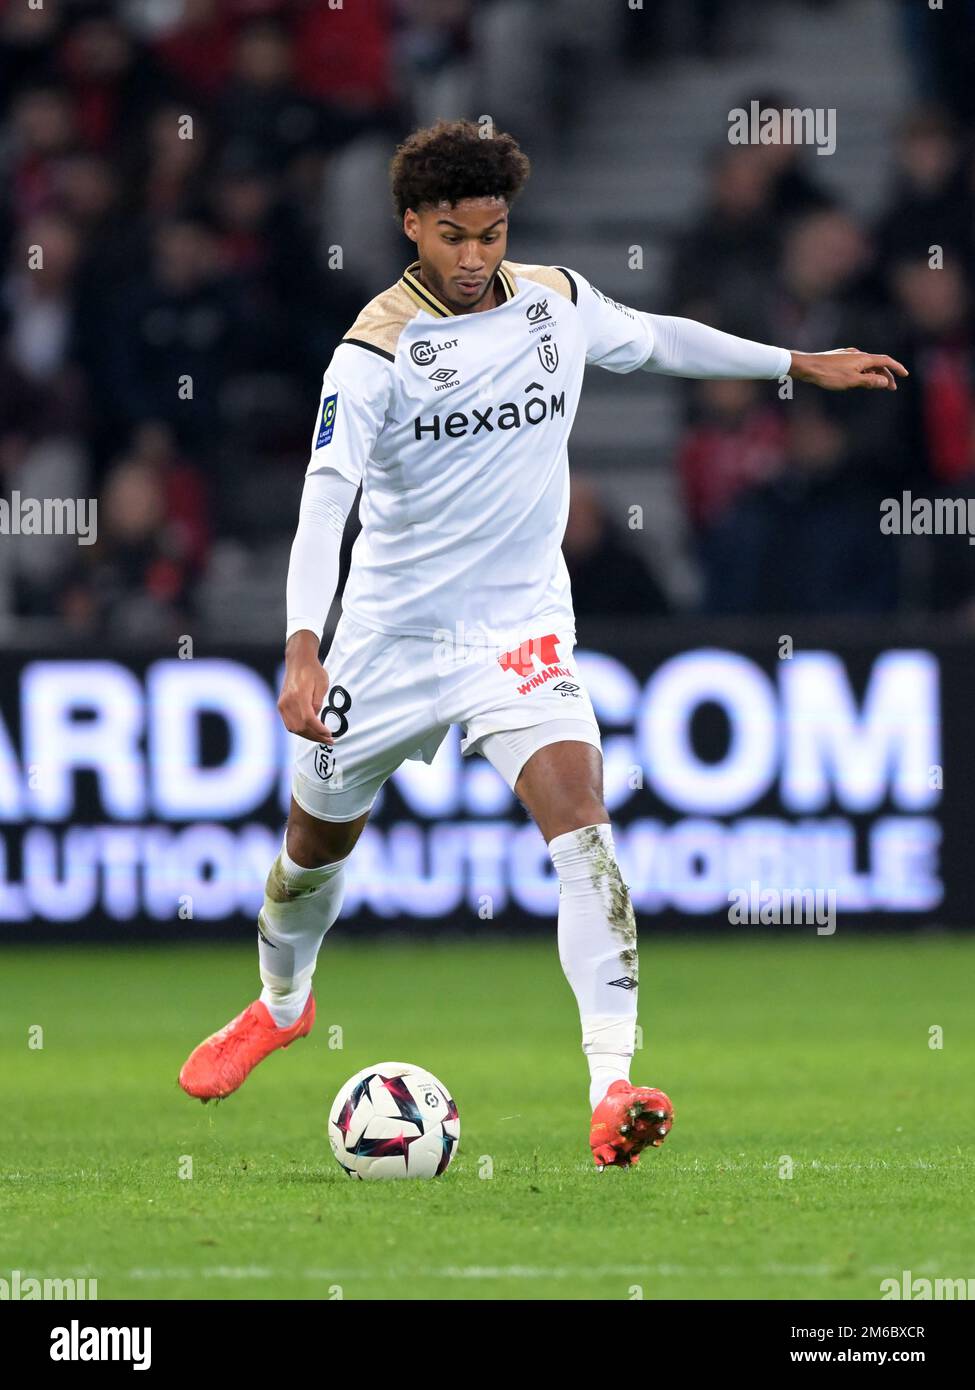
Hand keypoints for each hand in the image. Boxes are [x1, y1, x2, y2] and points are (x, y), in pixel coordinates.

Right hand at [277, 630, 333, 741]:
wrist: (298, 661)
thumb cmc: (312, 671)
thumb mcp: (322, 685)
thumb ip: (318, 703)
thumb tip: (317, 719)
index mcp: (298, 696)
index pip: (309, 720)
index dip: (319, 730)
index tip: (330, 735)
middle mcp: (287, 702)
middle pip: (300, 727)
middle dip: (315, 736)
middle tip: (329, 740)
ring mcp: (282, 704)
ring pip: (294, 728)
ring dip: (308, 736)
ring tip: (321, 738)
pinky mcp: (281, 705)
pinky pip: (289, 724)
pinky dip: (300, 730)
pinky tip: (311, 731)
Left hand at [789, 347, 908, 390]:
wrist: (807, 366)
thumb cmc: (828, 374)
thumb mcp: (851, 381)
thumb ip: (869, 381)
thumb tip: (884, 381)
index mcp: (863, 358)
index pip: (885, 361)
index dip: (896, 368)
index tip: (905, 374)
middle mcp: (857, 354)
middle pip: (877, 363)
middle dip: (886, 375)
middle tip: (891, 388)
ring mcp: (847, 356)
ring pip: (866, 365)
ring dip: (874, 375)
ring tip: (877, 386)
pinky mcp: (839, 359)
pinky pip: (857, 365)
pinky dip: (864, 372)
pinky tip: (859, 380)